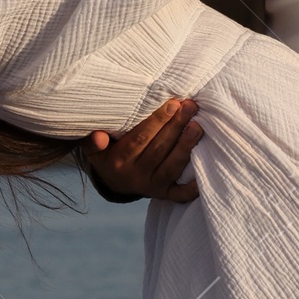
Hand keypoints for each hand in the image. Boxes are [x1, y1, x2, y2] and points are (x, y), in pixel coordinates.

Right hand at [86, 98, 201, 202]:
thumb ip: (92, 142)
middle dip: (176, 127)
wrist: (113, 182)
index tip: (173, 103)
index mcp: (119, 162)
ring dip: (186, 146)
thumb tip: (98, 136)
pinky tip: (205, 170)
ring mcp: (151, 186)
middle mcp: (136, 176)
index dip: (157, 121)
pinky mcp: (163, 194)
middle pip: (159, 149)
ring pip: (172, 166)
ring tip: (198, 126)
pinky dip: (193, 186)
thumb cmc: (107, 154)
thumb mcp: (94, 149)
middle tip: (190, 106)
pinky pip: (180, 194)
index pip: (140, 139)